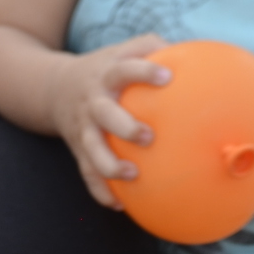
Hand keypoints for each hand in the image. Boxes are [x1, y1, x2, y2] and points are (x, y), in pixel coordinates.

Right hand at [50, 35, 170, 207]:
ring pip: (91, 149)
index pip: (124, 68)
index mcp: (106, 74)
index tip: (167, 77)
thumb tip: (200, 56)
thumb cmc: (106, 68)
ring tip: (132, 175)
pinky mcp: (78, 149)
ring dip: (109, 164)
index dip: (144, 72)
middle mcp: (93, 101)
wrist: (53, 88)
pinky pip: (87, 173)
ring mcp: (83, 126)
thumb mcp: (122, 51)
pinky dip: (100, 191)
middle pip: (104, 113)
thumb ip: (153, 48)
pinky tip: (120, 205)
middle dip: (124, 125)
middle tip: (148, 136)